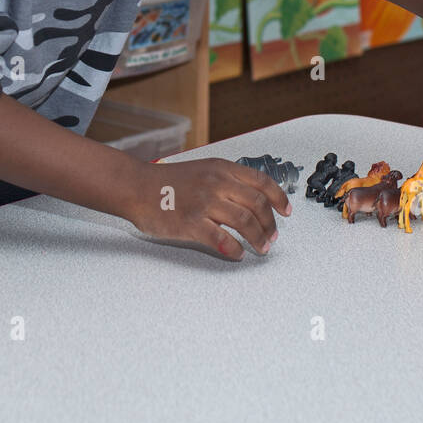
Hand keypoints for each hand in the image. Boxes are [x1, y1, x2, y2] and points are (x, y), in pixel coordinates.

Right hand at [129, 158, 288, 259]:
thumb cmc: (166, 182)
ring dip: (259, 239)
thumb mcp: (201, 170)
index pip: (261, 181)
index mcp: (221, 169)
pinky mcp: (192, 223)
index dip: (278, 198)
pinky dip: (235, 249)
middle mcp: (216, 183)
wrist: (136, 187)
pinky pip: (222, 239)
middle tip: (272, 237)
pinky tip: (236, 254)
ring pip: (246, 222)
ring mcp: (205, 203)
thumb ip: (225, 181)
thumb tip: (249, 200)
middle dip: (270, 224)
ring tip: (261, 248)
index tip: (286, 211)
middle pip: (257, 204)